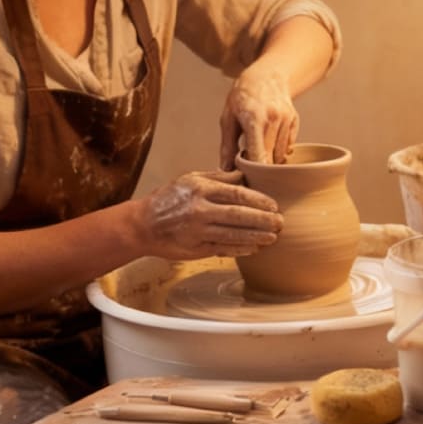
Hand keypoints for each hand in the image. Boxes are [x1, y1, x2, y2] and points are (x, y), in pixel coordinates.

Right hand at [136, 171, 281, 260]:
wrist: (142, 224)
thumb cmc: (169, 198)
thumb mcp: (190, 179)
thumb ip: (219, 177)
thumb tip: (245, 174)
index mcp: (201, 189)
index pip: (237, 194)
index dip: (258, 200)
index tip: (274, 205)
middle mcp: (199, 209)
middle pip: (238, 215)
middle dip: (263, 220)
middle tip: (280, 222)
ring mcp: (197, 231)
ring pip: (233, 234)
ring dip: (256, 237)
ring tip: (273, 237)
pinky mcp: (195, 248)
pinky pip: (223, 249)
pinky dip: (240, 250)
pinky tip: (254, 248)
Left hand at [220, 64, 298, 167]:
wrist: (265, 76)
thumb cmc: (242, 97)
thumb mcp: (228, 119)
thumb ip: (227, 146)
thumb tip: (226, 169)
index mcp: (254, 119)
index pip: (258, 156)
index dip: (252, 170)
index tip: (246, 174)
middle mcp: (273, 120)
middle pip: (271, 159)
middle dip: (260, 166)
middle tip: (249, 162)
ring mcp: (286, 120)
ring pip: (281, 154)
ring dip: (270, 157)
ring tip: (258, 146)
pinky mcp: (294, 121)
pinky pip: (288, 146)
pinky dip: (279, 149)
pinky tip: (269, 139)